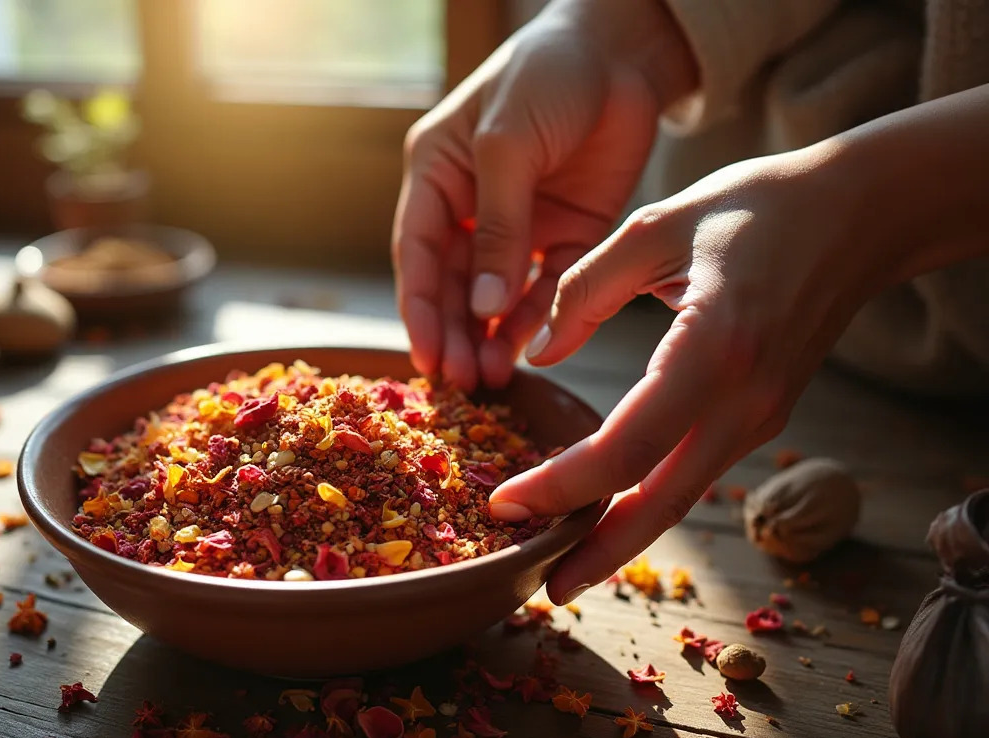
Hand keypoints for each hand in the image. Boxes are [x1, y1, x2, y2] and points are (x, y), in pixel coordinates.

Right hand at [392, 0, 696, 389]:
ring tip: (489, 378)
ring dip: (490, 336)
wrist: (625, 51)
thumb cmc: (549, 74)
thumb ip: (498, 226)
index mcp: (438, 176)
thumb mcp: (510, 144)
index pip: (418, 253)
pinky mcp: (566, 235)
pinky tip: (525, 352)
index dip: (420, 309)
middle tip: (459, 381)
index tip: (427, 356)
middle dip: (455, 333)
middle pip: (454, 284)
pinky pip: (545, 287)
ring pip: (496, 296)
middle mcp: (472, 207)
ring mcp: (520, 225)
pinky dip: (535, 320)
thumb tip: (483, 305)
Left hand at [489, 147, 891, 603]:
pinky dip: (649, 501)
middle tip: (541, 590)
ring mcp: (761, 417)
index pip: (626, 447)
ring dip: (623, 536)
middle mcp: (744, 400)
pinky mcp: (762, 418)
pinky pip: (696, 474)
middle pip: (661, 504)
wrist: (861, 214)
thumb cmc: (755, 207)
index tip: (504, 505)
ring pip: (681, 499)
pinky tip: (608, 507)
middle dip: (597, 554)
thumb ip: (584, 289)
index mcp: (713, 348)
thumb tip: (538, 354)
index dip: (560, 487)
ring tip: (562, 560)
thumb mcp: (655, 226)